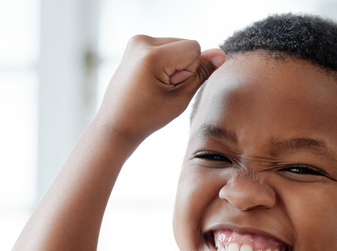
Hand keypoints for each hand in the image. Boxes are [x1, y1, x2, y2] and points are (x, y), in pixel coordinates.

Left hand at [95, 35, 225, 145]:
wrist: (116, 123)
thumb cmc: (147, 117)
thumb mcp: (180, 98)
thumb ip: (202, 73)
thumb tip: (220, 54)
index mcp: (152, 56)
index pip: (194, 48)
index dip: (191, 70)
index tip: (170, 87)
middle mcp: (142, 42)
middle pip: (186, 45)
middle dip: (183, 66)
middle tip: (161, 89)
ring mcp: (137, 41)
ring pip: (178, 45)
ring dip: (175, 65)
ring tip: (155, 85)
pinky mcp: (137, 44)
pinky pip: (167, 47)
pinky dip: (166, 62)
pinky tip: (152, 79)